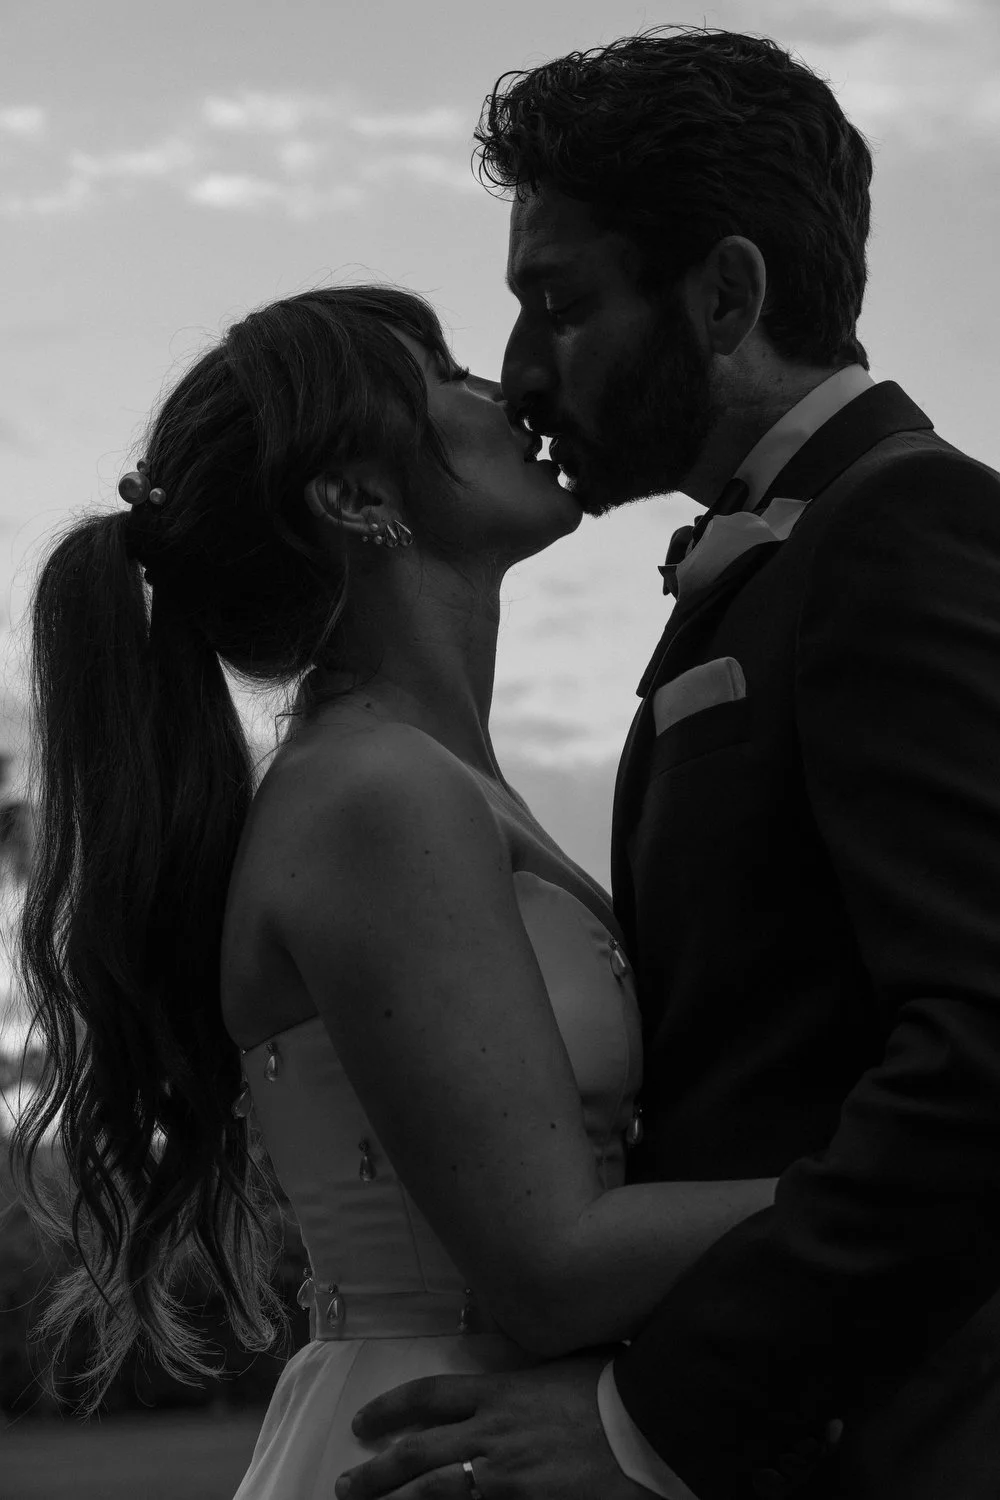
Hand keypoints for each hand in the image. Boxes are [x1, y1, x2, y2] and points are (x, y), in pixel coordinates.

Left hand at [336, 1352, 656, 1498]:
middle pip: (416, 1454)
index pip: (429, 1396)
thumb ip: (529, 1380)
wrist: (645, 1424)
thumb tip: (514, 1382)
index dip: (390, 1408)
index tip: (363, 1422)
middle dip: (375, 1474)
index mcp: (499, 1391)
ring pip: (433, 1492)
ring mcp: (504, 1473)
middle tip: (345, 1487)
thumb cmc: (611, 1391)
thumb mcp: (562, 1368)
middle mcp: (491, 1432)